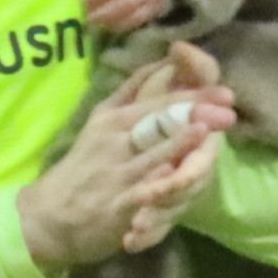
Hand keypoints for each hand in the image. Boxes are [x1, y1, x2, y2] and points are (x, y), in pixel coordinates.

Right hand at [19, 46, 234, 273]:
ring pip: (152, 154)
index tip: (224, 91)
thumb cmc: (83, 166)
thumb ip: (131, 93)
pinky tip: (178, 174)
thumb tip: (162, 61)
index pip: (157, 102)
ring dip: (180, 141)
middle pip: (158, 123)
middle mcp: (116, 142)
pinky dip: (159, 182)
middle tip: (228, 106)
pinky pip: (141, 193)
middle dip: (194, 113)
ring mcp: (117, 174)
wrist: (48, 216)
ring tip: (208, 128)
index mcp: (114, 119)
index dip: (191, 95)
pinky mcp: (118, 206)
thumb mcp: (101, 121)